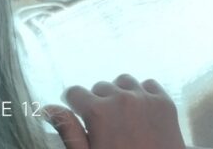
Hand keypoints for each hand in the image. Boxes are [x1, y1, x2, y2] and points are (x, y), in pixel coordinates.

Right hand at [46, 74, 185, 148]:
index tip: (76, 111)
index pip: (75, 92)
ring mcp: (146, 98)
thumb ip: (68, 131)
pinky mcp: (165, 102)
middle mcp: (121, 98)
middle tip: (100, 124)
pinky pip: (148, 84)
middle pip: (99, 87)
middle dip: (96, 101)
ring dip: (118, 94)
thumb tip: (47, 108)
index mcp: (98, 112)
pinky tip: (140, 112)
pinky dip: (141, 93)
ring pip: (124, 81)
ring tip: (119, 116)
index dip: (72, 103)